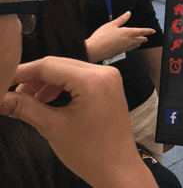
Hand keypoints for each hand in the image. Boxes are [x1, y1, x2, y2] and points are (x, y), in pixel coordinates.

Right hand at [0, 57, 157, 187]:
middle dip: (32, 78)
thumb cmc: (91, 152)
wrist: (118, 169)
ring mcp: (109, 78)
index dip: (21, 72)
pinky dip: (61, 87)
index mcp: (93, 80)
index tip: (4, 80)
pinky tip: (45, 101)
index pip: (48, 66)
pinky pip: (79, 78)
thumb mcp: (52, 127)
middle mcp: (104, 73)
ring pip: (68, 71)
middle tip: (11, 93)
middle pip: (58, 65)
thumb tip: (0, 98)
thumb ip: (24, 107)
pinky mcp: (109, 86)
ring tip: (27, 101)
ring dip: (45, 83)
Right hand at [85, 11, 155, 62]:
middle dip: (144, 37)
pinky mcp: (120, 52)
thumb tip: (128, 13)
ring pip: (135, 45)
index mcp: (127, 33)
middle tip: (147, 37)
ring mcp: (124, 48)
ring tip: (141, 42)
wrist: (94, 50)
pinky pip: (129, 49)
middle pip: (139, 39)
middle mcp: (128, 41)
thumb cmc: (101, 37)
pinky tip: (131, 46)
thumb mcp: (111, 24)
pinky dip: (132, 46)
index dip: (148, 31)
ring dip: (139, 42)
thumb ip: (121, 19)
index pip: (141, 31)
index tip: (153, 31)